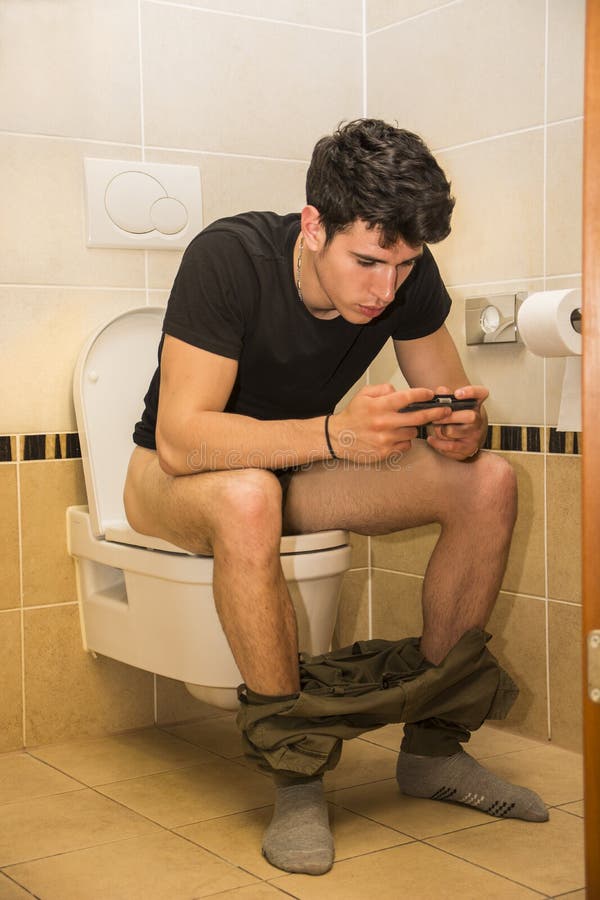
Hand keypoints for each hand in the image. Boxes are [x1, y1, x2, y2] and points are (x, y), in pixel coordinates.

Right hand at [330, 383, 452, 460]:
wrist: (338, 438)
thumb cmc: (352, 416)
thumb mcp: (363, 394)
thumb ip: (383, 389)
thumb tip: (398, 390)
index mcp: (379, 406)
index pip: (407, 398)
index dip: (422, 394)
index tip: (430, 394)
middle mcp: (384, 423)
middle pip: (418, 417)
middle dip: (435, 413)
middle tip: (445, 411)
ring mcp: (386, 439)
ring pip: (413, 433)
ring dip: (413, 428)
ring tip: (404, 425)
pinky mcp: (385, 452)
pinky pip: (405, 445)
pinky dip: (404, 441)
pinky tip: (396, 437)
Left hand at [426, 385, 488, 460]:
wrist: (466, 438)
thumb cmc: (456, 419)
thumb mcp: (452, 406)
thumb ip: (445, 396)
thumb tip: (441, 391)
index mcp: (475, 405)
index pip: (481, 393)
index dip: (471, 392)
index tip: (457, 394)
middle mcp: (478, 420)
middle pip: (469, 416)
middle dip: (447, 417)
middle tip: (435, 417)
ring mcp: (474, 435)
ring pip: (452, 431)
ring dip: (439, 430)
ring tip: (436, 428)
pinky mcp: (468, 449)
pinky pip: (449, 446)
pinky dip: (437, 442)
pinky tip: (431, 439)